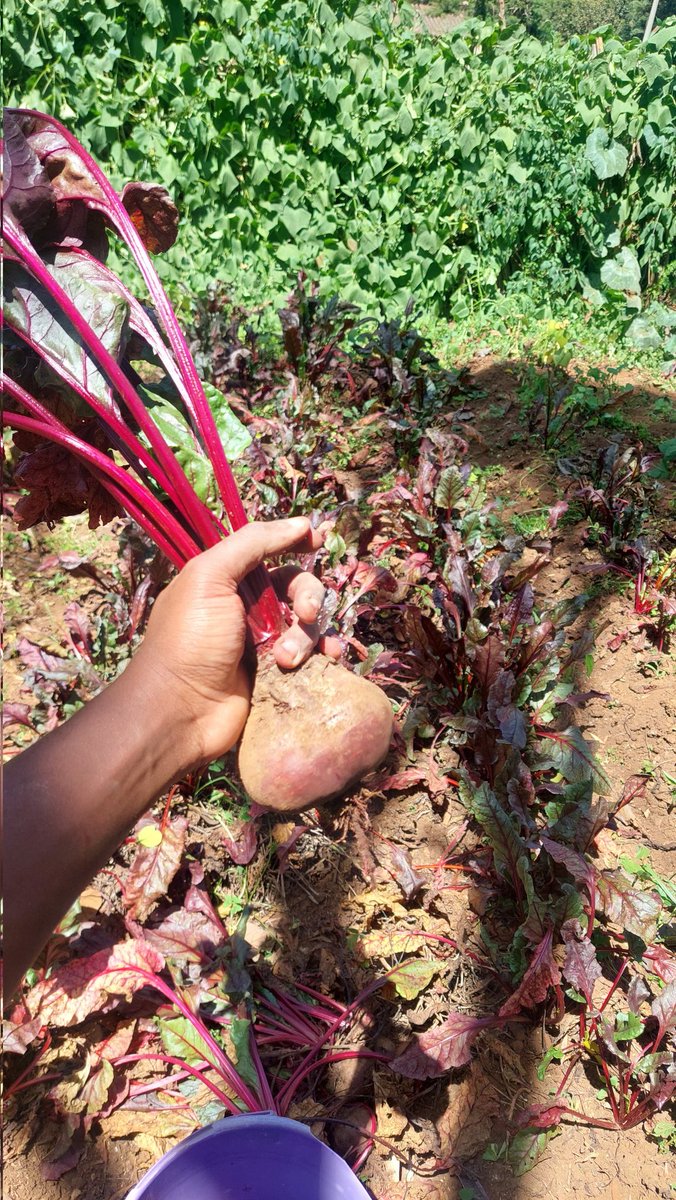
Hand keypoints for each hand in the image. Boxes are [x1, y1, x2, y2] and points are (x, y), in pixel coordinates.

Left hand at [128, 517, 339, 769]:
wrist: (179, 711)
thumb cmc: (189, 639)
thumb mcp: (210, 576)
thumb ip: (253, 543)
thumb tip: (301, 522)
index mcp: (226, 580)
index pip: (268, 551)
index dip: (294, 541)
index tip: (319, 539)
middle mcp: (246, 608)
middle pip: (297, 587)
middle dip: (308, 597)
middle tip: (304, 615)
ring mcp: (262, 643)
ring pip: (307, 624)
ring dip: (307, 636)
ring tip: (287, 659)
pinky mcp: (276, 674)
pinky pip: (312, 656)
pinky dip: (323, 655)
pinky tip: (328, 660)